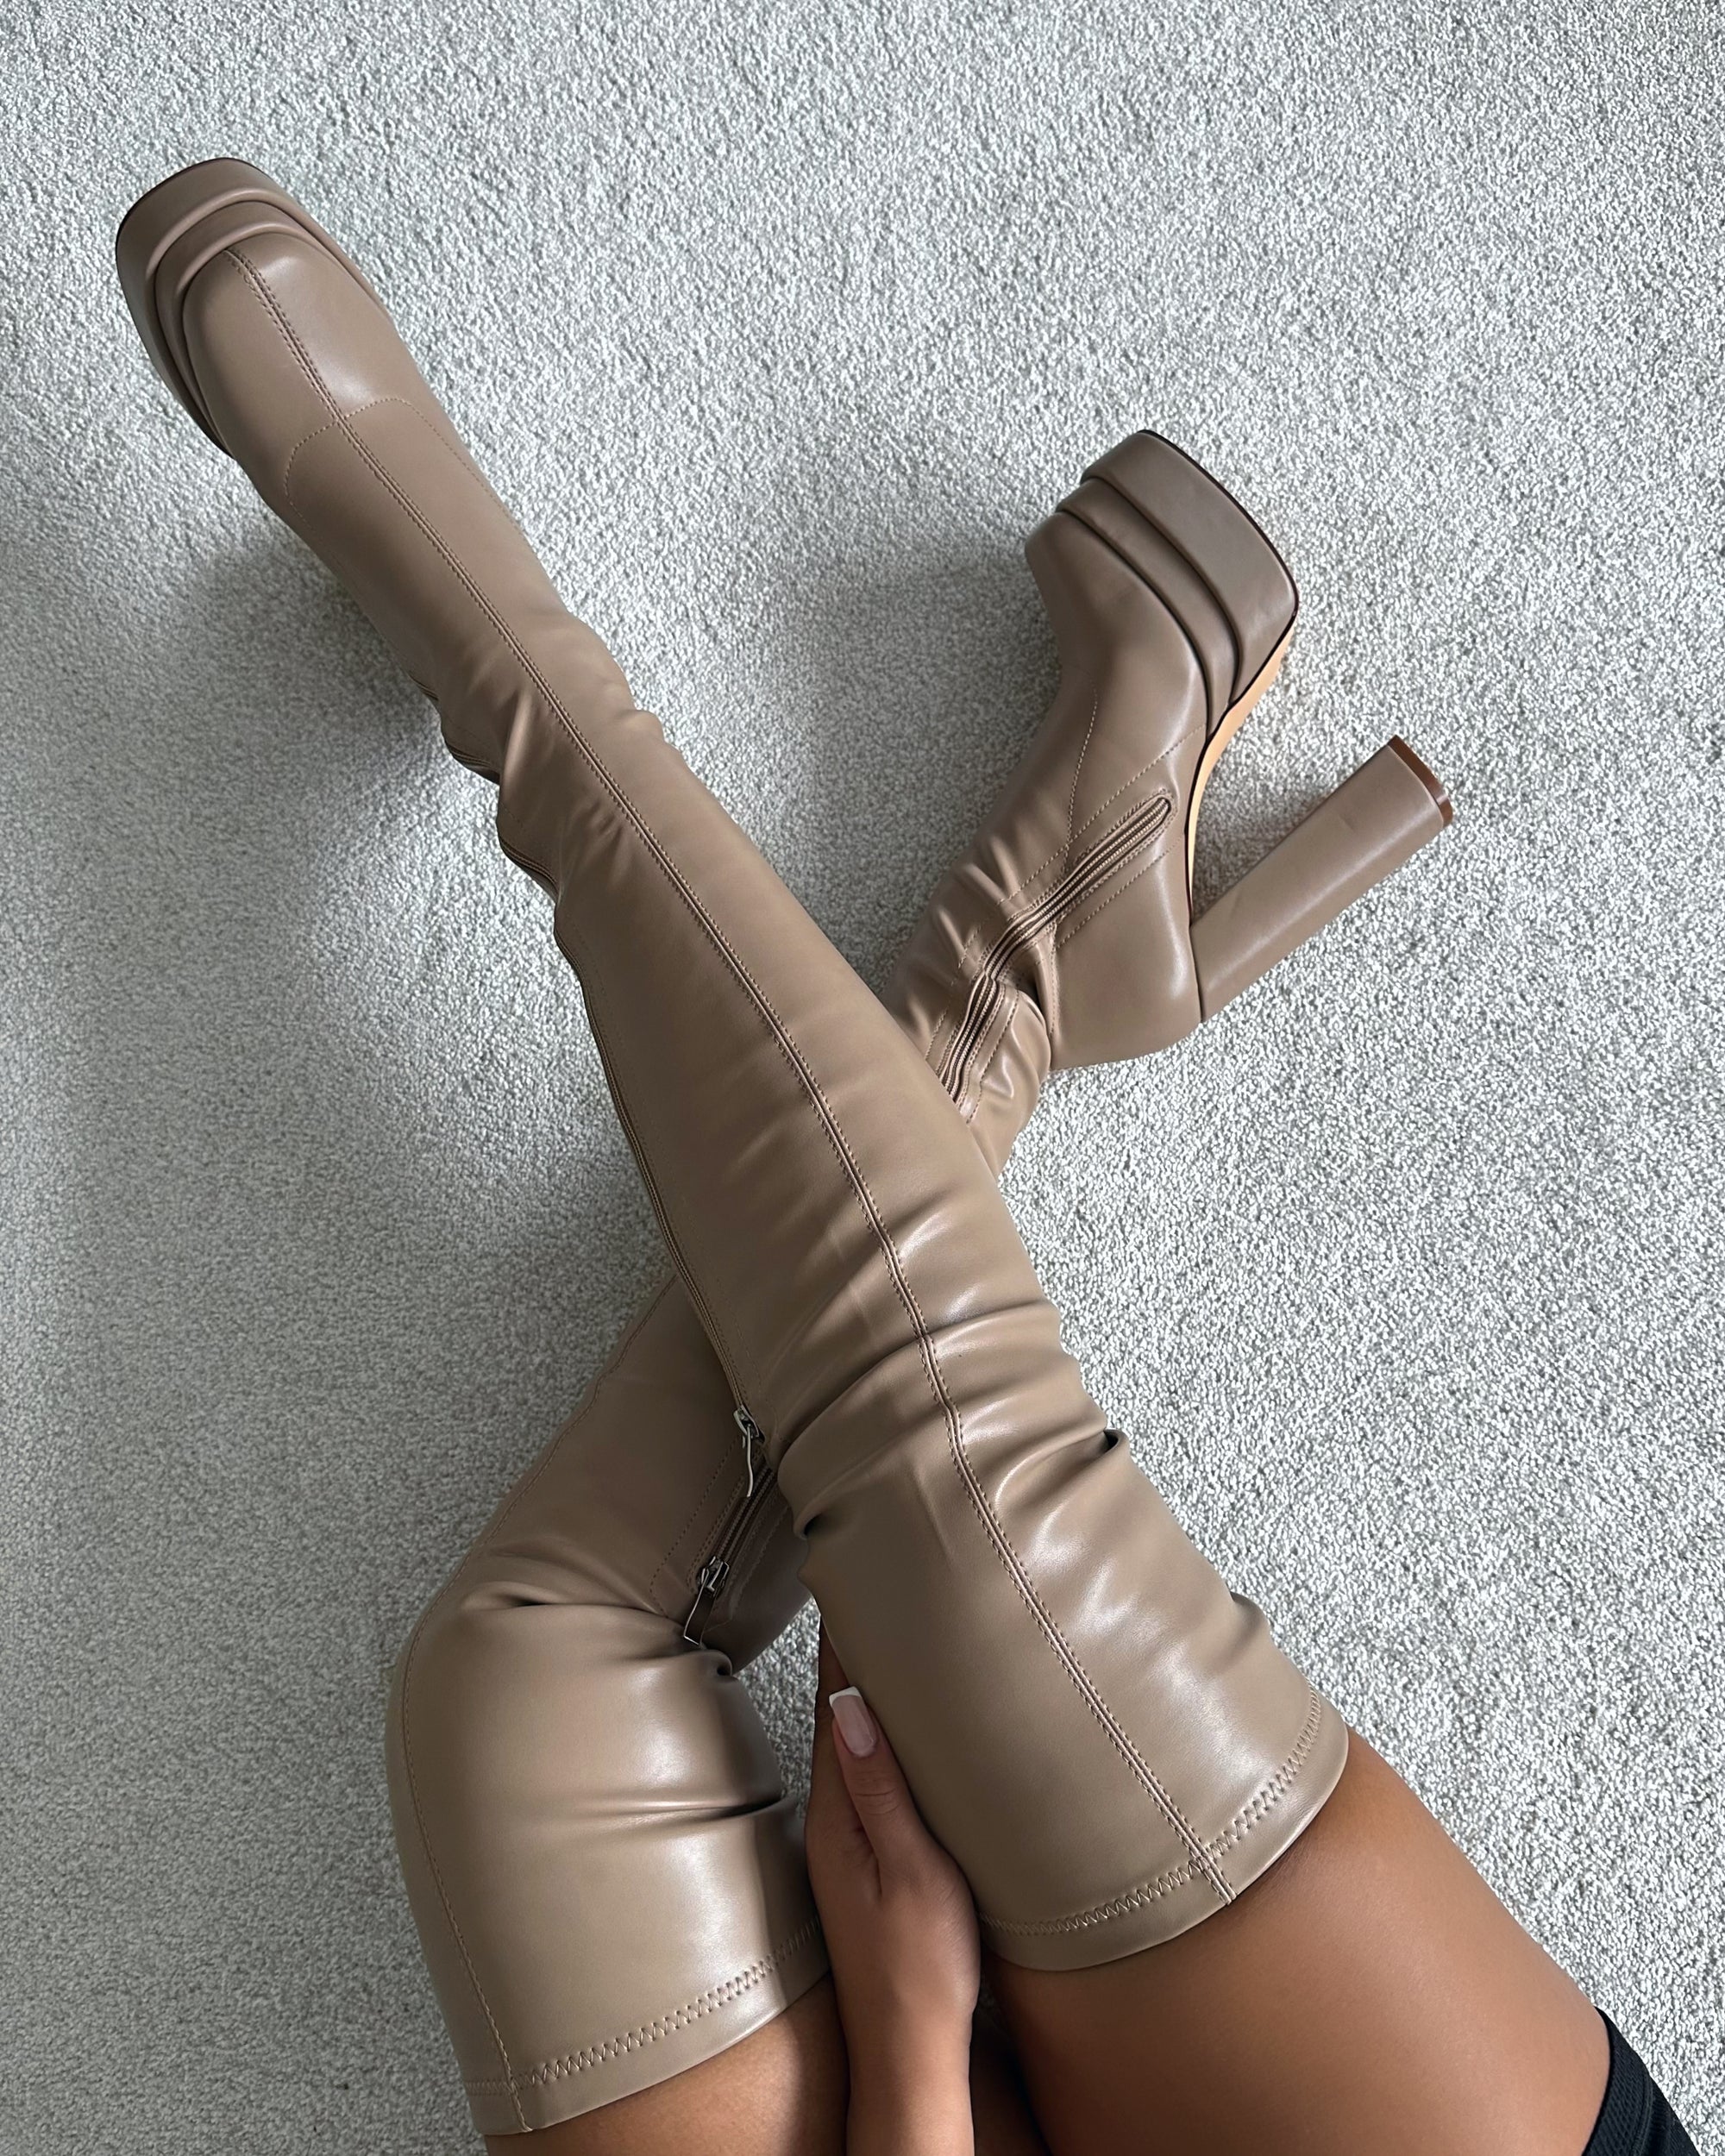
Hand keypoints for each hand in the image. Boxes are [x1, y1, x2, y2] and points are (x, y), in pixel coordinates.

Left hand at [806, 1628, 979, 2155]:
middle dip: (850, 1654)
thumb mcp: (914, 1871)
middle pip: (838, 1715)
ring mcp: (845, 1842)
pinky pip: (868, 1776)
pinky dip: (880, 1736)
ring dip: (864, 1692)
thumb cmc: (921, 1973)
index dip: (842, 1644)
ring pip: (853, 1744)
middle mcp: (832, 1821)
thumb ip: (882, 1788)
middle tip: (866, 1585)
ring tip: (882, 1637)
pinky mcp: (866, 1862)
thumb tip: (852, 1706)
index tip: (848, 1579)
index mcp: (839, 1814)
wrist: (910, 2054)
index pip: (835, 1705)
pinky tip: (898, 1729)